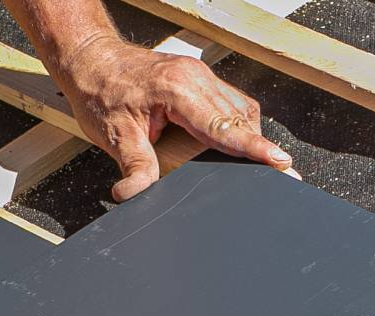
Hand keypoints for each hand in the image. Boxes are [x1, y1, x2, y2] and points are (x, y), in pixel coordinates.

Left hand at [53, 36, 295, 201]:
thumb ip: (134, 166)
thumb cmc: (100, 91)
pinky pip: (230, 102)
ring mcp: (200, 75)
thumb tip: (134, 196)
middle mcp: (195, 78)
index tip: (281, 162)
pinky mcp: (199, 79)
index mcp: (178, 89)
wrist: (91, 60)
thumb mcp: (113, 135)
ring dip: (248, 136)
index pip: (224, 125)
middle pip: (240, 118)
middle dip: (260, 147)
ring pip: (240, 109)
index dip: (254, 147)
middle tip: (283, 173)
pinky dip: (236, 125)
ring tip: (263, 163)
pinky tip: (236, 143)